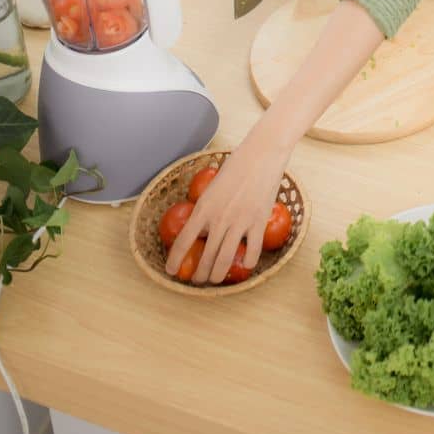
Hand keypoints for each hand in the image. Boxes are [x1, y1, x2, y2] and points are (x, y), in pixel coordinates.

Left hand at [165, 124, 290, 283]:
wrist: (262, 153)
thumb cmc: (236, 166)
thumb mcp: (213, 187)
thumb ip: (206, 208)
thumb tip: (200, 228)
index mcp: (204, 208)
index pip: (183, 241)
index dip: (175, 260)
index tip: (171, 271)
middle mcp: (219, 218)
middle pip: (205, 257)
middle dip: (199, 275)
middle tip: (198, 280)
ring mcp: (240, 221)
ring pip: (225, 260)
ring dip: (218, 275)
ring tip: (216, 279)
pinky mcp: (259, 222)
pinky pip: (252, 251)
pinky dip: (248, 262)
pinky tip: (246, 264)